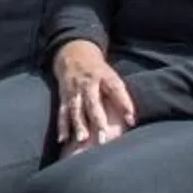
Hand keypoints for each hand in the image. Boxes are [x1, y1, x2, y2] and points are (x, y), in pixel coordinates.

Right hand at [52, 40, 134, 156]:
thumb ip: (120, 97)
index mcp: (105, 76)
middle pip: (93, 102)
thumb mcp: (112, 77)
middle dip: (97, 120)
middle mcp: (88, 83)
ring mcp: (74, 89)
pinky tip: (63, 139)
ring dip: (78, 124)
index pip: (116, 89)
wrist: (74, 53)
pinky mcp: (63, 95)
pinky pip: (62, 111)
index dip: (124, 103)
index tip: (131, 120)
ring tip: (82, 139)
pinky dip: (62, 125)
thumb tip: (130, 122)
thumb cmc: (99, 72)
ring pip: (75, 108)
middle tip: (102, 138)